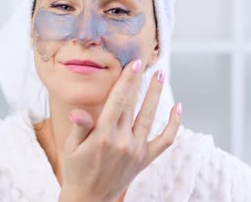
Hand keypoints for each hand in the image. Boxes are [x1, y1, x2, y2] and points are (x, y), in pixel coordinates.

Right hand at [58, 59, 181, 201]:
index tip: (134, 64)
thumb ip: (79, 128)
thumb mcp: (72, 148)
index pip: (117, 101)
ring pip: (149, 117)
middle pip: (134, 105)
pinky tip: (178, 108)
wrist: (89, 199)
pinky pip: (165, 141)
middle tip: (146, 61)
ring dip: (156, 95)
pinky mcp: (145, 159)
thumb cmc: (77, 170)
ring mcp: (136, 151)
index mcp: (102, 136)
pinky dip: (174, 125)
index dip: (127, 81)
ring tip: (160, 76)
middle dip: (140, 82)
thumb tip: (78, 113)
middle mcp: (122, 142)